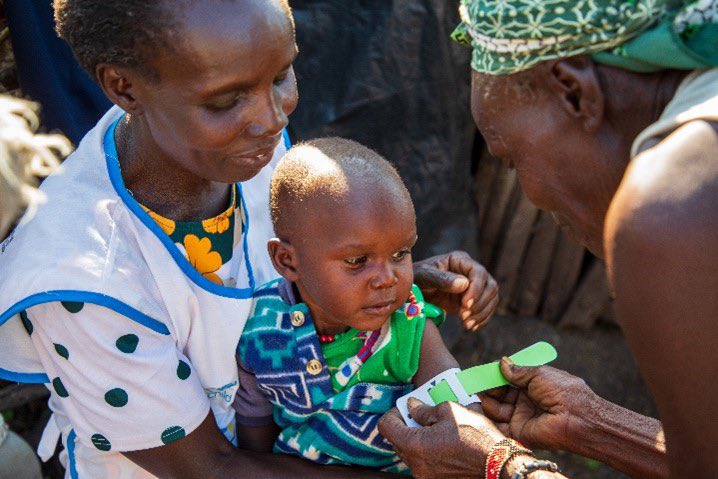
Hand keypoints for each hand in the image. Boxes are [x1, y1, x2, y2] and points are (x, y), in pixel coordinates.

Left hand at [378, 399, 503, 478]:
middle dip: (405, 426)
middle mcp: (415, 465)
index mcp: (414, 445)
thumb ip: (424, 410)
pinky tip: (441, 443)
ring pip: (409, 454)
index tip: (405, 408)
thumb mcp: (449, 411)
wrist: (499, 462)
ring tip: (434, 428)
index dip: (393, 413)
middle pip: (396, 441)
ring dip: (415, 439)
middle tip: (420, 415)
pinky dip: (425, 452)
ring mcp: (425, 476)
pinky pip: (422, 464)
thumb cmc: (475, 435)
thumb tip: (411, 406)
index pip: (386, 427)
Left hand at [414, 250, 497, 330]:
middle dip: (480, 304)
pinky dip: (482, 320)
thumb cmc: (417, 278)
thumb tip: (464, 284)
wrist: (414, 290)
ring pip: (491, 299)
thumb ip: (441, 279)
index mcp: (460, 260)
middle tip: (464, 317)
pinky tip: (470, 327)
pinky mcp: (473, 301)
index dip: (476, 289)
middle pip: (490, 286)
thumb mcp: (424, 276)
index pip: (479, 273)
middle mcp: (471, 272)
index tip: (465, 305)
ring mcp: (474, 286)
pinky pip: (486, 310)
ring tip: (467, 325)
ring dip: (482, 314)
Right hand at [480, 358, 596, 451]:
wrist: (576, 418)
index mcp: (532, 385)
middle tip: (476, 382)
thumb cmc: (562, 392)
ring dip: (486, 401)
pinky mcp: (517, 432)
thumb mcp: (539, 373)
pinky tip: (481, 408)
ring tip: (479, 395)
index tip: (482, 372)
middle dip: (487, 388)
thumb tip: (502, 362)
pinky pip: (498, 426)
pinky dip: (487, 418)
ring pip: (495, 408)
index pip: (508, 379)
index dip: (495, 375)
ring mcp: (520, 416)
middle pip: (499, 393)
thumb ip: (518, 370)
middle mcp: (525, 400)